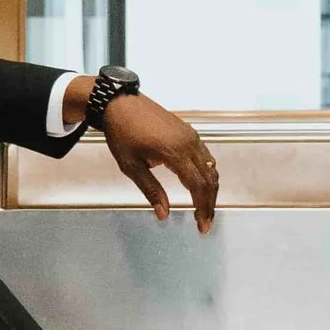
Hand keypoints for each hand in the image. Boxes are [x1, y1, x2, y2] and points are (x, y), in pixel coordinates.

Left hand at [99, 91, 220, 232]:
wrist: (119, 104)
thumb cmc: (122, 132)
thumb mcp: (131, 166)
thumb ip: (151, 190)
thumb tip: (163, 214)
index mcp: (174, 152)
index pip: (198, 186)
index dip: (202, 208)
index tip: (202, 225)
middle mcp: (188, 142)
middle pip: (209, 178)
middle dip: (210, 203)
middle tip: (205, 222)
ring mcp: (190, 135)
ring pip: (210, 166)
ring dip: (210, 189)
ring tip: (204, 207)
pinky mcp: (188, 131)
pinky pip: (205, 155)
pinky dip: (207, 173)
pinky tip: (200, 184)